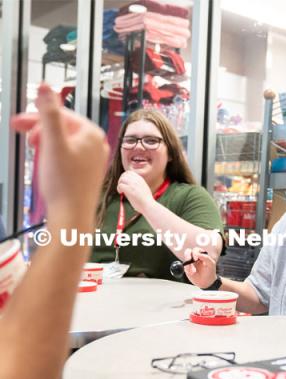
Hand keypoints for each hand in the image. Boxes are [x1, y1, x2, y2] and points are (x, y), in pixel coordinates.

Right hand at [11, 83, 108, 226]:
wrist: (72, 216)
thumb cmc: (64, 183)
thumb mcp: (52, 143)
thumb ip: (48, 113)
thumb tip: (45, 86)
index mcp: (92, 134)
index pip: (61, 115)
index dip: (36, 118)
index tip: (16, 123)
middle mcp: (97, 144)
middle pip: (63, 127)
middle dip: (40, 129)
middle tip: (20, 134)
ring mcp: (94, 159)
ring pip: (64, 141)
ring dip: (46, 142)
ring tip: (35, 153)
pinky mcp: (88, 172)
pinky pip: (69, 155)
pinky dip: (54, 155)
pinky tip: (47, 165)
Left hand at [117, 171, 153, 212]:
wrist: (149, 205)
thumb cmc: (146, 201)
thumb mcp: (144, 189)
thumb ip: (138, 185)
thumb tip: (129, 186)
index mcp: (140, 179)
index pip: (130, 172)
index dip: (125, 177)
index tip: (124, 183)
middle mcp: (137, 180)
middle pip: (125, 174)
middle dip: (121, 179)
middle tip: (121, 186)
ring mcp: (133, 184)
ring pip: (122, 179)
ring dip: (119, 184)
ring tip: (121, 190)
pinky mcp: (129, 189)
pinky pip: (120, 185)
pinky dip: (119, 189)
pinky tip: (121, 192)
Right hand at [183, 247, 216, 287]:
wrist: (207, 282)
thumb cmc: (210, 272)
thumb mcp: (211, 264)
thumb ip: (206, 257)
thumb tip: (197, 254)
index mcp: (201, 254)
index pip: (196, 250)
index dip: (195, 253)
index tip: (196, 259)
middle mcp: (195, 257)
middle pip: (188, 252)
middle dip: (188, 256)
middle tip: (189, 260)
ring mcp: (190, 263)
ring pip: (185, 260)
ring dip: (188, 265)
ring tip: (193, 272)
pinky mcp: (187, 269)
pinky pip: (184, 267)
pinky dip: (187, 269)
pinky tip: (192, 273)